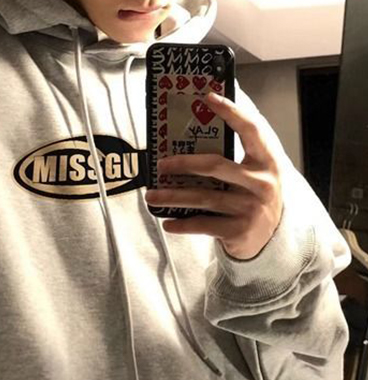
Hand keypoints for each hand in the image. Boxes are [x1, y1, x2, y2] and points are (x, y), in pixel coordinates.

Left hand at [145, 91, 283, 260]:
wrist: (271, 238)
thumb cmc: (256, 197)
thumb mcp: (256, 172)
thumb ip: (239, 152)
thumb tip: (207, 122)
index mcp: (267, 161)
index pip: (251, 130)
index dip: (232, 112)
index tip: (208, 97)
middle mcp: (261, 183)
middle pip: (215, 166)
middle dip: (183, 164)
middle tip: (160, 164)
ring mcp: (250, 208)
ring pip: (204, 197)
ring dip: (173, 197)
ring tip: (151, 196)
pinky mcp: (238, 231)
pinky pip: (203, 225)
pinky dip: (182, 224)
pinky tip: (168, 222)